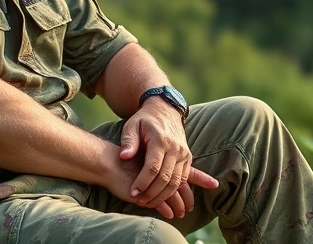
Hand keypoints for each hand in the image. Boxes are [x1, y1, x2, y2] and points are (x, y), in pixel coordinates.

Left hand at [119, 100, 218, 214]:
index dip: (143, 182)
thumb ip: (128, 141)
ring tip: (148, 202)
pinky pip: (182, 180)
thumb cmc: (144, 120)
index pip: (152, 167)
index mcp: (161, 140)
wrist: (166, 110)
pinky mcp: (188, 158)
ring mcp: (184, 154)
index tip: (133, 193)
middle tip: (139, 200)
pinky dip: (172, 191)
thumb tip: (124, 157)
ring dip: (163, 195)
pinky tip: (160, 197)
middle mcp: (175, 148)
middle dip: (152, 193)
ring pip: (176, 182)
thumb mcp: (132, 126)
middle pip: (165, 178)